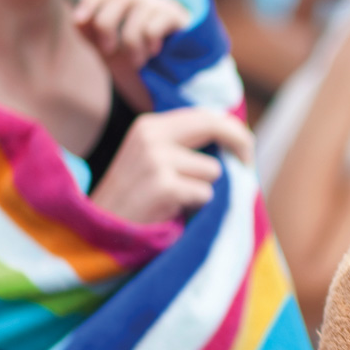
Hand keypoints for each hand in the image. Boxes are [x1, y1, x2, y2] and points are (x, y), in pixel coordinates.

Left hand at [74, 0, 192, 70]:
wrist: (168, 70)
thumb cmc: (134, 52)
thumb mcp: (106, 44)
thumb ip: (89, 31)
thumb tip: (77, 19)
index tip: (78, 19)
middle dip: (107, 26)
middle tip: (107, 50)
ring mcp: (162, 5)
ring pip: (137, 19)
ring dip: (132, 46)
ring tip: (136, 60)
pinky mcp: (176, 19)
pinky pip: (152, 30)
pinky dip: (148, 45)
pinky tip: (153, 51)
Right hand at [89, 108, 252, 224]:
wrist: (101, 234)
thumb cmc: (135, 201)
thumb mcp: (153, 161)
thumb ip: (185, 145)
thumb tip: (236, 139)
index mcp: (149, 126)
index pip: (205, 115)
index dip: (232, 130)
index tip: (245, 149)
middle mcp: (150, 136)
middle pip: (215, 127)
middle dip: (240, 144)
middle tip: (248, 164)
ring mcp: (155, 160)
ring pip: (213, 171)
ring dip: (204, 190)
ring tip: (178, 201)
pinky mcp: (162, 186)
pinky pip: (205, 194)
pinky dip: (197, 207)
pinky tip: (173, 212)